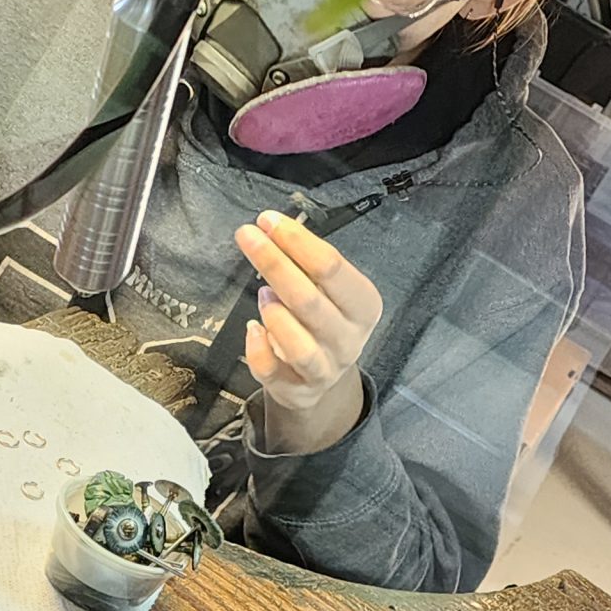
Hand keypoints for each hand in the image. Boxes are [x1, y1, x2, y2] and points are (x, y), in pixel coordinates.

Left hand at [236, 210, 383, 454]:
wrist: (322, 374)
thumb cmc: (322, 318)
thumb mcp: (329, 289)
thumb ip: (308, 263)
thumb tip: (271, 228)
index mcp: (363, 305)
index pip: (332, 267)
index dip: (296, 241)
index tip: (267, 220)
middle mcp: (349, 340)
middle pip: (309, 299)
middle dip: (273, 262)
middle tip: (247, 236)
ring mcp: (325, 369)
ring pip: (298, 344)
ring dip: (274, 313)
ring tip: (261, 293)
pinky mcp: (297, 390)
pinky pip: (272, 371)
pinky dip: (257, 349)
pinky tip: (251, 328)